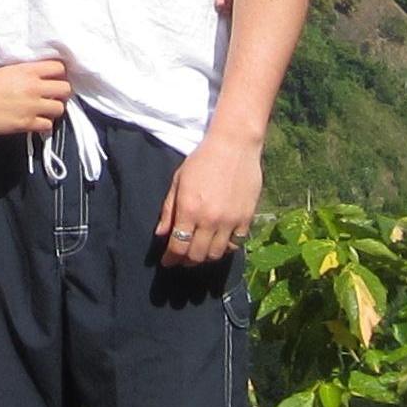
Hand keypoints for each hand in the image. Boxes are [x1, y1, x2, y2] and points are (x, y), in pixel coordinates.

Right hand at [0, 51, 73, 138]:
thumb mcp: (9, 70)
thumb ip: (28, 72)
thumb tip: (42, 76)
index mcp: (28, 71)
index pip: (59, 67)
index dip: (60, 74)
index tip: (55, 79)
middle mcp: (33, 87)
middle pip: (65, 88)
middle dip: (61, 93)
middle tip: (53, 96)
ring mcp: (32, 106)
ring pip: (60, 108)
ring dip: (54, 109)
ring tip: (45, 110)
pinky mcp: (26, 123)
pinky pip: (48, 125)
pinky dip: (44, 124)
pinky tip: (36, 121)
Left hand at [157, 131, 263, 268]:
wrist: (234, 145)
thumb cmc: (202, 159)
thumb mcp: (178, 181)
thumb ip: (168, 209)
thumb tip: (160, 233)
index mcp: (189, 209)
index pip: (178, 246)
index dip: (171, 258)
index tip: (167, 261)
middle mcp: (209, 219)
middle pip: (196, 255)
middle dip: (185, 261)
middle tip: (181, 259)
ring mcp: (230, 221)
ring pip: (216, 254)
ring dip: (205, 257)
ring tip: (199, 253)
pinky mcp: (246, 218)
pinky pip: (235, 244)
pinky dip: (225, 248)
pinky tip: (219, 244)